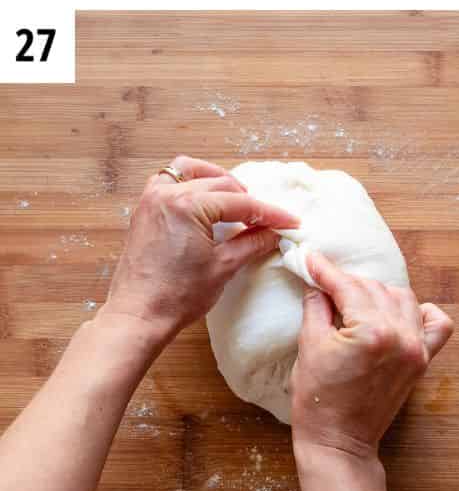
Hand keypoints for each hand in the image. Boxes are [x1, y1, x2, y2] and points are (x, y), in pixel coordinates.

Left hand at [102, 156, 298, 345]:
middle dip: (247, 200)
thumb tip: (275, 232)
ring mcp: (152, 200)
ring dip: (216, 179)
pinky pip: (168, 180)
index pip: (241, 203)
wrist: (137, 318)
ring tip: (235, 199)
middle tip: (267, 219)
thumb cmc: (176, 297)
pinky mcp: (144, 211)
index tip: (289, 222)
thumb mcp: (224, 266)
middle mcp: (167, 195)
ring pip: (192, 172)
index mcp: (188, 206)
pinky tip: (202, 199)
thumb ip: (253, 242)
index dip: (269, 214)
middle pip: (221, 184)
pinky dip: (188, 183)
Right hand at [291, 250, 453, 458]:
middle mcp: (401, 335)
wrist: (339, 443)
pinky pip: (436, 325)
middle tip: (327, 284)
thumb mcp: (309, 348)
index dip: (327, 271)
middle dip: (348, 285)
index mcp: (372, 332)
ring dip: (379, 294)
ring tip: (355, 301)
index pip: (348, 287)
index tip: (313, 259)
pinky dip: (422, 313)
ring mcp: (417, 348)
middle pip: (375, 290)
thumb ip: (316, 308)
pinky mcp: (423, 361)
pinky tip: (400, 314)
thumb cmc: (318, 401)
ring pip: (403, 299)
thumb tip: (317, 283)